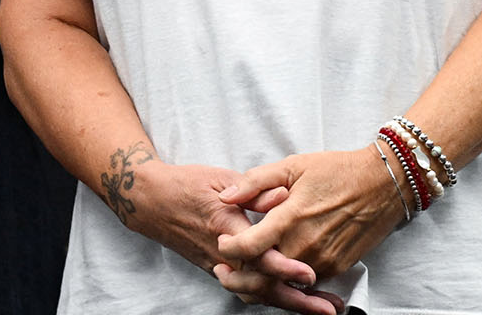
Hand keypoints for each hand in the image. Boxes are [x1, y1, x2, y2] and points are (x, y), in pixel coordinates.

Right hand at [106, 149, 329, 312]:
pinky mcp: (218, 270)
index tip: (310, 275)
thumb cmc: (188, 185)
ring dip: (289, 304)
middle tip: (328, 308)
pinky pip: (247, 290)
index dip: (285, 267)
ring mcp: (219, 266)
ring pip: (256, 294)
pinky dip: (271, 298)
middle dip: (298, 301)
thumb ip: (255, 190)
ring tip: (319, 308)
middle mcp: (223, 254)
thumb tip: (284, 197)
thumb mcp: (222, 179)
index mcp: (226, 227)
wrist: (153, 201)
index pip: (259, 254)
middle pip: (263, 286)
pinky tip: (292, 299)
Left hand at [213, 148, 403, 311]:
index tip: (223, 244)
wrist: (383, 183)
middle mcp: (306, 244)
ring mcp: (323, 259)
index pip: (249, 247)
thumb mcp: (293, 166)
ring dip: (264, 280)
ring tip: (248, 270)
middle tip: (225, 268)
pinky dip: (289, 280)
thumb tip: (225, 197)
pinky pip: (305, 282)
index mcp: (291, 217)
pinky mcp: (337, 267)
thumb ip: (255, 182)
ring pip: (284, 282)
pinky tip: (278, 269)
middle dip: (240, 274)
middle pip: (263, 273)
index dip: (230, 249)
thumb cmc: (336, 170)